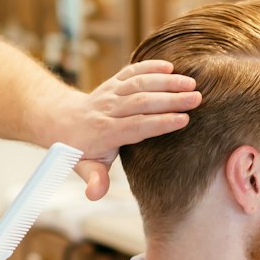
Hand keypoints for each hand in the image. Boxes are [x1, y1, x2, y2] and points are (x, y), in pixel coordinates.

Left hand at [57, 60, 200, 199]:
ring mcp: (111, 93)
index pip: (136, 126)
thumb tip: (94, 194)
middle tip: (197, 98)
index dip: (160, 122)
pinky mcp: (113, 81)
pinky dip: (150, 65)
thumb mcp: (84, 167)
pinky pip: (132, 70)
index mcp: (105, 132)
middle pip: (141, 101)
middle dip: (170, 99)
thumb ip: (93, 179)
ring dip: (166, 81)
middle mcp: (108, 109)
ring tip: (191, 83)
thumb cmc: (79, 148)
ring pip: (139, 83)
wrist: (62, 120)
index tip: (184, 120)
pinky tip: (170, 65)